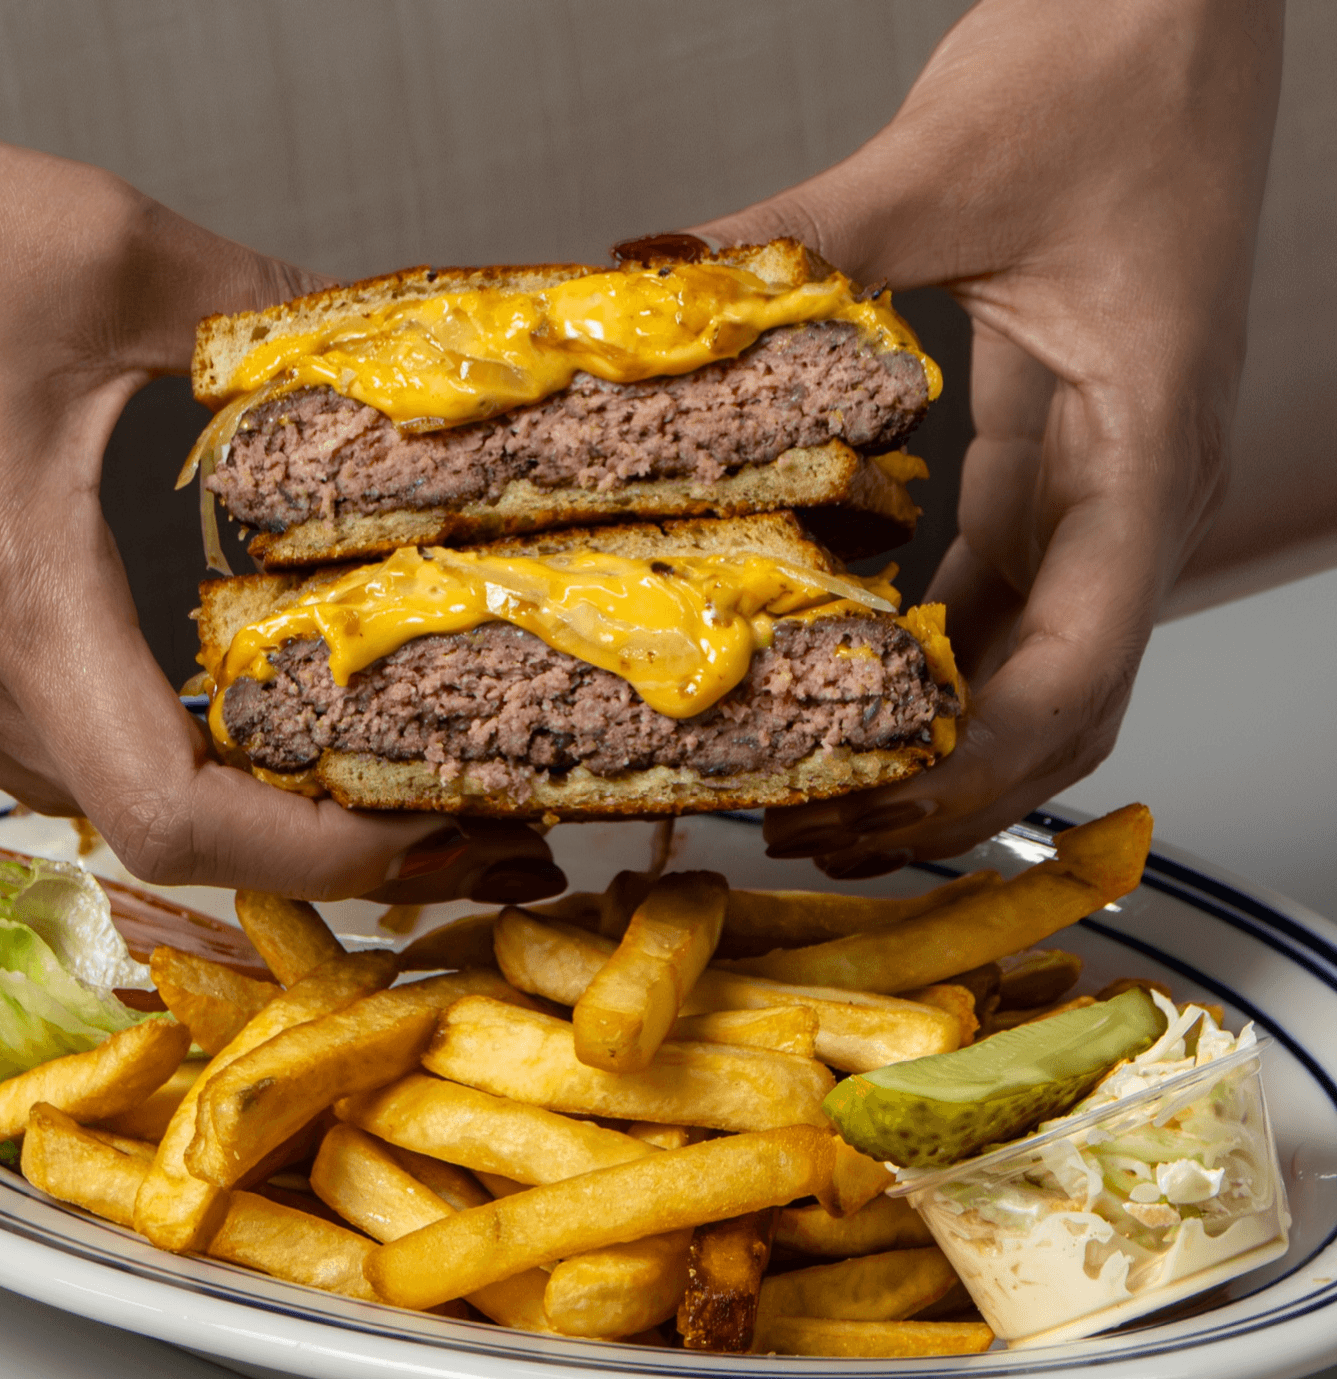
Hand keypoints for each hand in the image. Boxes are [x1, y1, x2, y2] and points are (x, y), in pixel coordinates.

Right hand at [0, 114, 560, 901]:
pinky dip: (160, 752)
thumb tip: (377, 355)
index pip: (171, 810)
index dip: (308, 852)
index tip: (416, 828)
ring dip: (236, 802)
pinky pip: (55, 747)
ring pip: (103, 797)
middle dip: (308, 835)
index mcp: (16, 590)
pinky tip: (231, 707)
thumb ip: (265, 312)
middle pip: (159, 826)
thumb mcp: (102, 251)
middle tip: (431, 802)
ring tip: (359, 762)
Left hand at [695, 0, 1283, 873]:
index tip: (863, 810)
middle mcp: (1137, 489)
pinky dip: (939, 655)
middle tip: (822, 833)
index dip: (973, 766)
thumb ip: (806, 235)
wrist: (1181, 1)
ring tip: (828, 786)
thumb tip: (660, 280)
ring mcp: (1102, 478)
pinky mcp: (1060, 452)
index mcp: (1145, 449)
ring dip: (944, 738)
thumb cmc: (1117, 64)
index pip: (1080, 668)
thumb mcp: (950, 159)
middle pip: (1063, 702)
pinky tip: (855, 677)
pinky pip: (1006, 591)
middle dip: (951, 787)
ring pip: (1040, 662)